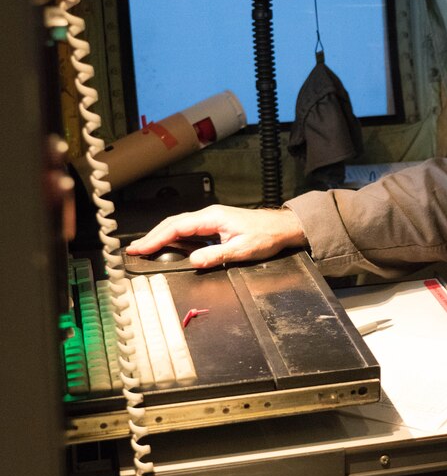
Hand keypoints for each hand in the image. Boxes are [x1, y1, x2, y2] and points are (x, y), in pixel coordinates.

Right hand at [125, 204, 306, 267]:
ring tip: (144, 248)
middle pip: (174, 224)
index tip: (140, 248)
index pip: (177, 227)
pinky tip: (168, 245)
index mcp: (212, 217)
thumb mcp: (242, 249)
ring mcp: (212, 219)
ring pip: (180, 225)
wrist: (283, 227)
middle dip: (152, 236)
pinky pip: (189, 229)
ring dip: (161, 236)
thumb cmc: (266, 236)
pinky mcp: (216, 225)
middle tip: (134, 250)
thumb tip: (193, 261)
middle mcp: (209, 215)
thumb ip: (217, 255)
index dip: (156, 238)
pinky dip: (174, 236)